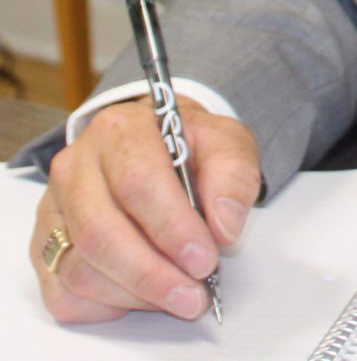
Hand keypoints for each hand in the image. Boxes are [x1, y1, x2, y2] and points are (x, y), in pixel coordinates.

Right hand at [31, 96, 261, 324]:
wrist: (157, 147)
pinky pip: (64, 294)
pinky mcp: (43, 248)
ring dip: (134, 293)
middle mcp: (76, 167)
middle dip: (151, 273)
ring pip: (79, 269)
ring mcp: (53, 210)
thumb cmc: (189, 147)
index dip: (172, 227)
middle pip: (100, 231)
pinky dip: (106, 306)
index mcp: (120, 130)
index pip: (138, 181)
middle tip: (192, 294)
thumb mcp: (226, 142)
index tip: (204, 259)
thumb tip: (224, 227)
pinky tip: (143, 295)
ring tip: (178, 295)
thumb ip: (233, 175)